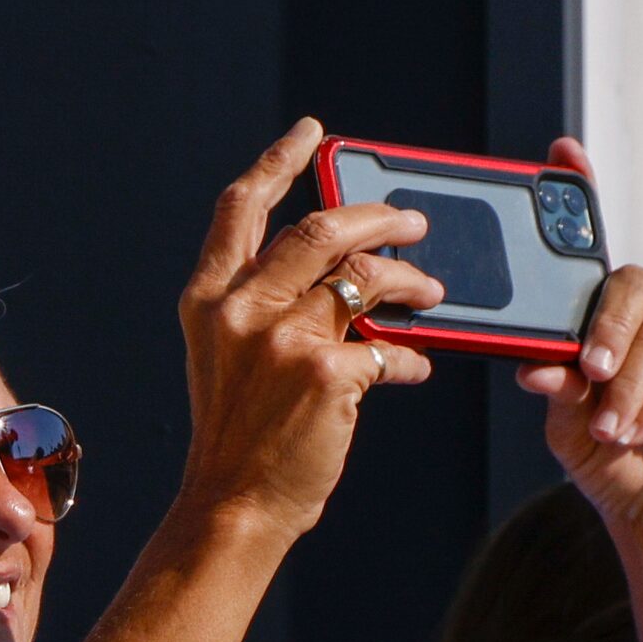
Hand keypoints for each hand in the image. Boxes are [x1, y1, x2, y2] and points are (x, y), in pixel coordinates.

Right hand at [174, 119, 439, 536]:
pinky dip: (410, 358)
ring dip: (412, 280)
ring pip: (366, 278)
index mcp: (209, 300)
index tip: (313, 134)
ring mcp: (283, 340)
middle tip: (414, 220)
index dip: (279, 162)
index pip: (243, 208)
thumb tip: (346, 270)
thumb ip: (269, 308)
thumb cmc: (239, 438)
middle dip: (379, 216)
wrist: (235, 507)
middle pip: (321, 229)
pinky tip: (415, 369)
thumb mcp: (232, 359)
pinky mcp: (327, 374)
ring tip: (433, 292)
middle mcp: (240, 311)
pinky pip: (389, 348)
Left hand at [516, 138, 642, 530]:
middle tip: (588, 367)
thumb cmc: (609, 456)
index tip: (562, 154)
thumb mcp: (566, 425)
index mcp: (597, 322)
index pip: (589, 254)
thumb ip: (556, 390)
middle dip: (606, 324)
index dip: (579, 198)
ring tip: (608, 427)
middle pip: (631, 284)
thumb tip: (537, 364)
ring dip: (626, 387)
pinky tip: (635, 427)